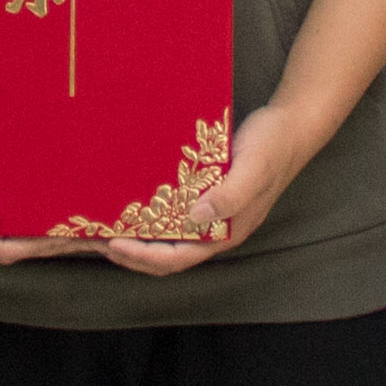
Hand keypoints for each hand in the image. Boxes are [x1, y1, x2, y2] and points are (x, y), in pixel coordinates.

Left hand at [99, 97, 338, 277]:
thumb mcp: (254, 168)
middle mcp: (214, 230)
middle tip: (94, 241)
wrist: (291, 127)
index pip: (177, 258)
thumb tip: (196, 217)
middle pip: (165, 255)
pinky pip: (169, 216)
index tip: (114, 244)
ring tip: (101, 227)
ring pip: (165, 238)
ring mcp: (208, 216)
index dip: (143, 256)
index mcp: (226, 233)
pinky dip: (146, 216)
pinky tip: (127, 202)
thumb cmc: (273, 147)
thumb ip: (230, 195)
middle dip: (130, 254)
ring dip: (134, 238)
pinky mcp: (203, 197)